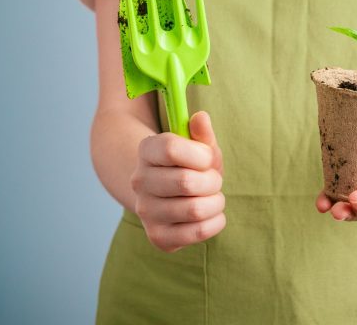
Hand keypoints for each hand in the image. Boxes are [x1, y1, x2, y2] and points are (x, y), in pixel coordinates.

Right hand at [130, 111, 224, 251]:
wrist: (166, 192)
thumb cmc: (189, 164)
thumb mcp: (197, 145)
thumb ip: (202, 133)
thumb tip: (201, 118)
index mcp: (146, 150)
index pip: (172, 149)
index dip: (201, 154)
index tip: (207, 158)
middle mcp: (139, 181)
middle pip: (186, 182)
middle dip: (212, 181)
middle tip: (212, 181)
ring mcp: (145, 211)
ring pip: (195, 209)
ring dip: (216, 202)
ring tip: (212, 197)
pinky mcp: (158, 237)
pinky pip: (198, 232)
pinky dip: (215, 222)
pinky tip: (211, 214)